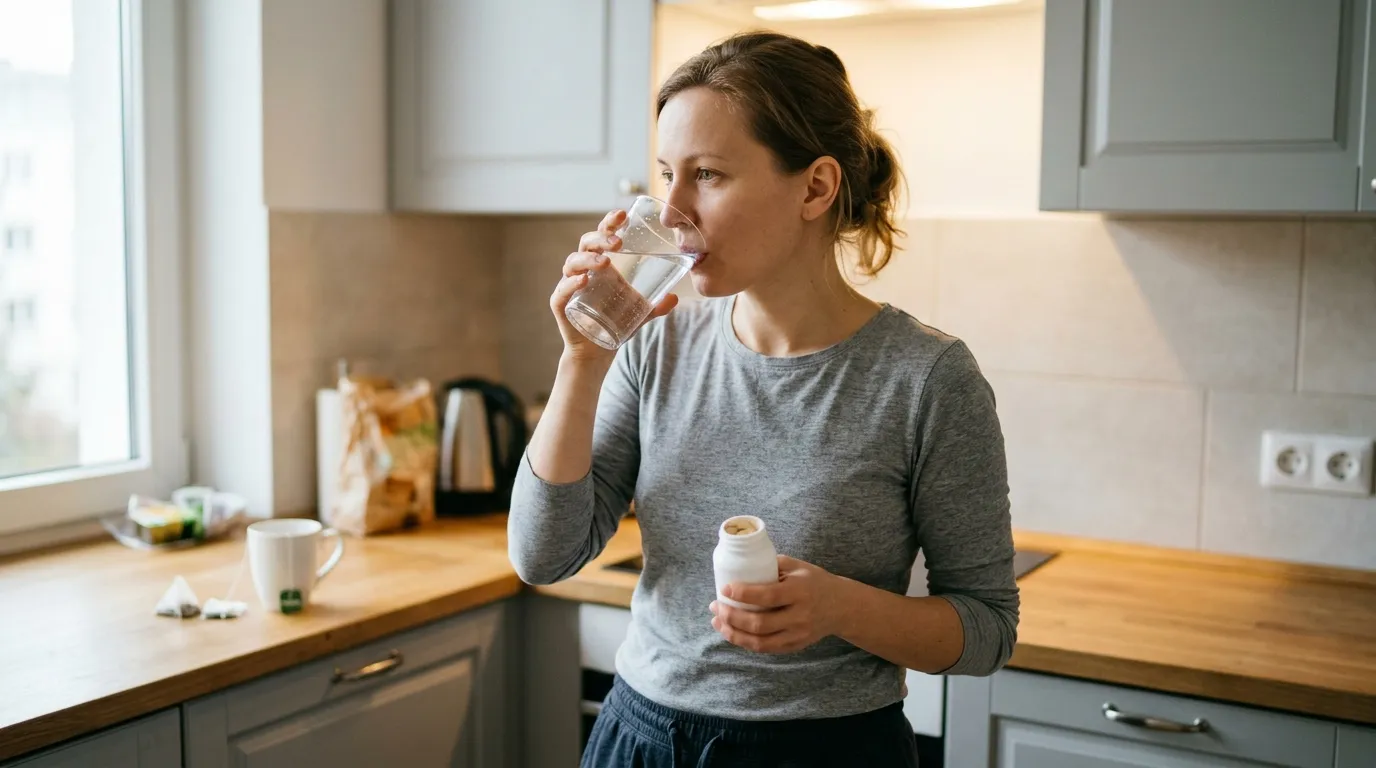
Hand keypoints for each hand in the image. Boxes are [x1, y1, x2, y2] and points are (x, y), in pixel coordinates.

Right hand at [551, 209, 678, 362]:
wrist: (596, 352)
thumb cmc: (616, 324)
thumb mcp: (641, 313)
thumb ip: (657, 306)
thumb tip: (675, 297)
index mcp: (601, 263)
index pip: (602, 235)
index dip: (610, 222)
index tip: (623, 214)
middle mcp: (583, 269)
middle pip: (586, 243)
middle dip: (601, 237)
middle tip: (618, 242)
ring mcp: (569, 285)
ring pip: (572, 262)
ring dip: (588, 258)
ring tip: (605, 262)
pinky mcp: (561, 304)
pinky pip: (562, 290)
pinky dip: (571, 283)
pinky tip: (584, 281)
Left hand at [710, 555, 845, 653]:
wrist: (841, 606)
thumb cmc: (815, 581)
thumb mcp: (798, 566)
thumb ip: (771, 565)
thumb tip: (740, 564)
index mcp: (800, 591)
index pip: (767, 596)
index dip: (742, 594)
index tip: (724, 589)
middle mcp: (800, 616)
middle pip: (759, 624)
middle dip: (732, 617)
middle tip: (715, 606)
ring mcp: (798, 634)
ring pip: (760, 642)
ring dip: (734, 634)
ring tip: (717, 622)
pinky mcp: (795, 645)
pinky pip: (766, 648)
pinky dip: (746, 642)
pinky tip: (732, 632)